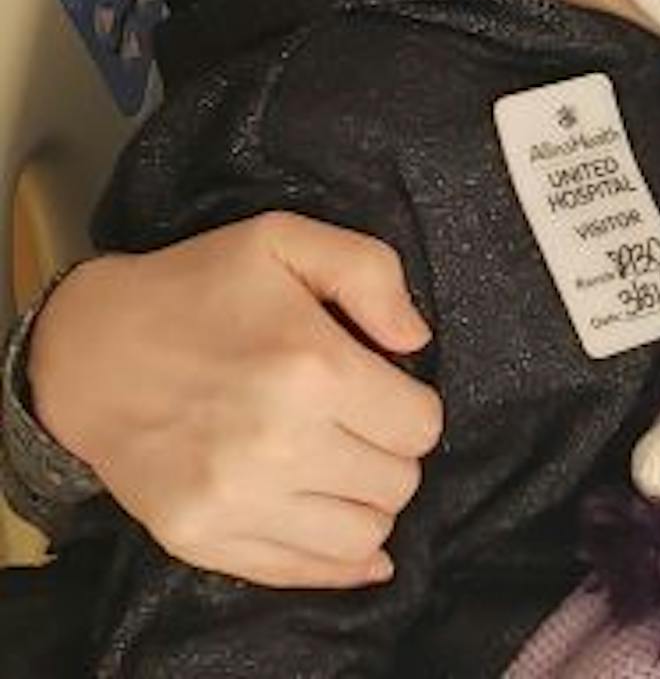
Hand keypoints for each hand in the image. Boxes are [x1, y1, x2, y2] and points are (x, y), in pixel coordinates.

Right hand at [27, 213, 443, 586]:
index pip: (421, 427)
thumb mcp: (285, 239)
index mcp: (312, 369)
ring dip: (364, 503)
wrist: (85, 351)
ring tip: (338, 466)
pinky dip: (332, 559)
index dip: (412, 407)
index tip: (382, 392)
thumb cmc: (194, 289)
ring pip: (361, 537)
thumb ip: (371, 273)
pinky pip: (301, 573)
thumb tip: (416, 339)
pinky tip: (332, 520)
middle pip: (397, 484)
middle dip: (391, 454)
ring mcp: (234, 501)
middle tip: (357, 427)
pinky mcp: (200, 538)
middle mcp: (277, 446)